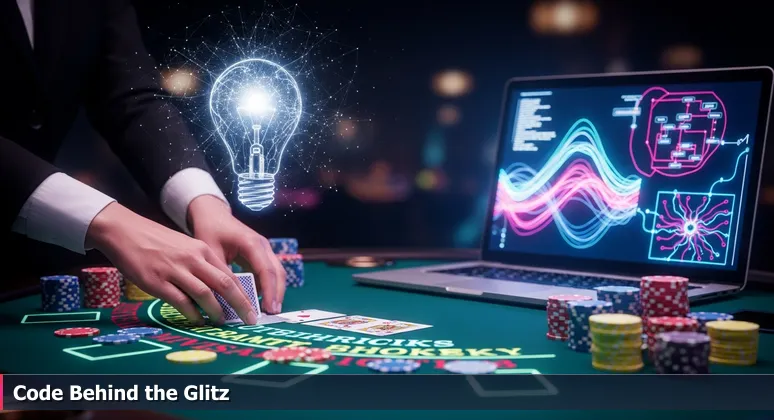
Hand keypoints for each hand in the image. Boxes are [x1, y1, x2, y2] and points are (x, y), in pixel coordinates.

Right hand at [86, 202, 257, 325]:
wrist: (125, 232)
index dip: (244, 294)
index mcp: (203, 250)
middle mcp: (193, 259)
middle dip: (240, 305)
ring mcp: (175, 270)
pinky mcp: (158, 282)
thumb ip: (202, 265)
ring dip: (217, 311)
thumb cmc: (157, 242)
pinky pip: (181, 302)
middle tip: (249, 320)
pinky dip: (193, 314)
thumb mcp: (186, 247)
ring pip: (205, 294)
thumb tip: (220, 290)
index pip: (230, 275)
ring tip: (222, 322)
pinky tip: (198, 321)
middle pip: (224, 285)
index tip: (252, 308)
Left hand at [187, 195, 285, 313]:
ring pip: (277, 272)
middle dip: (277, 294)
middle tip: (272, 314)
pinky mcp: (262, 254)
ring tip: (269, 310)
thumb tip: (228, 300)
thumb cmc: (209, 231)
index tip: (269, 310)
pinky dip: (268, 286)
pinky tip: (261, 300)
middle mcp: (263, 245)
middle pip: (278, 272)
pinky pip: (270, 271)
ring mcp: (265, 249)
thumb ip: (221, 274)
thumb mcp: (211, 252)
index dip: (269, 291)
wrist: (213, 214)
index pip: (266, 270)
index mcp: (251, 244)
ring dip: (275, 291)